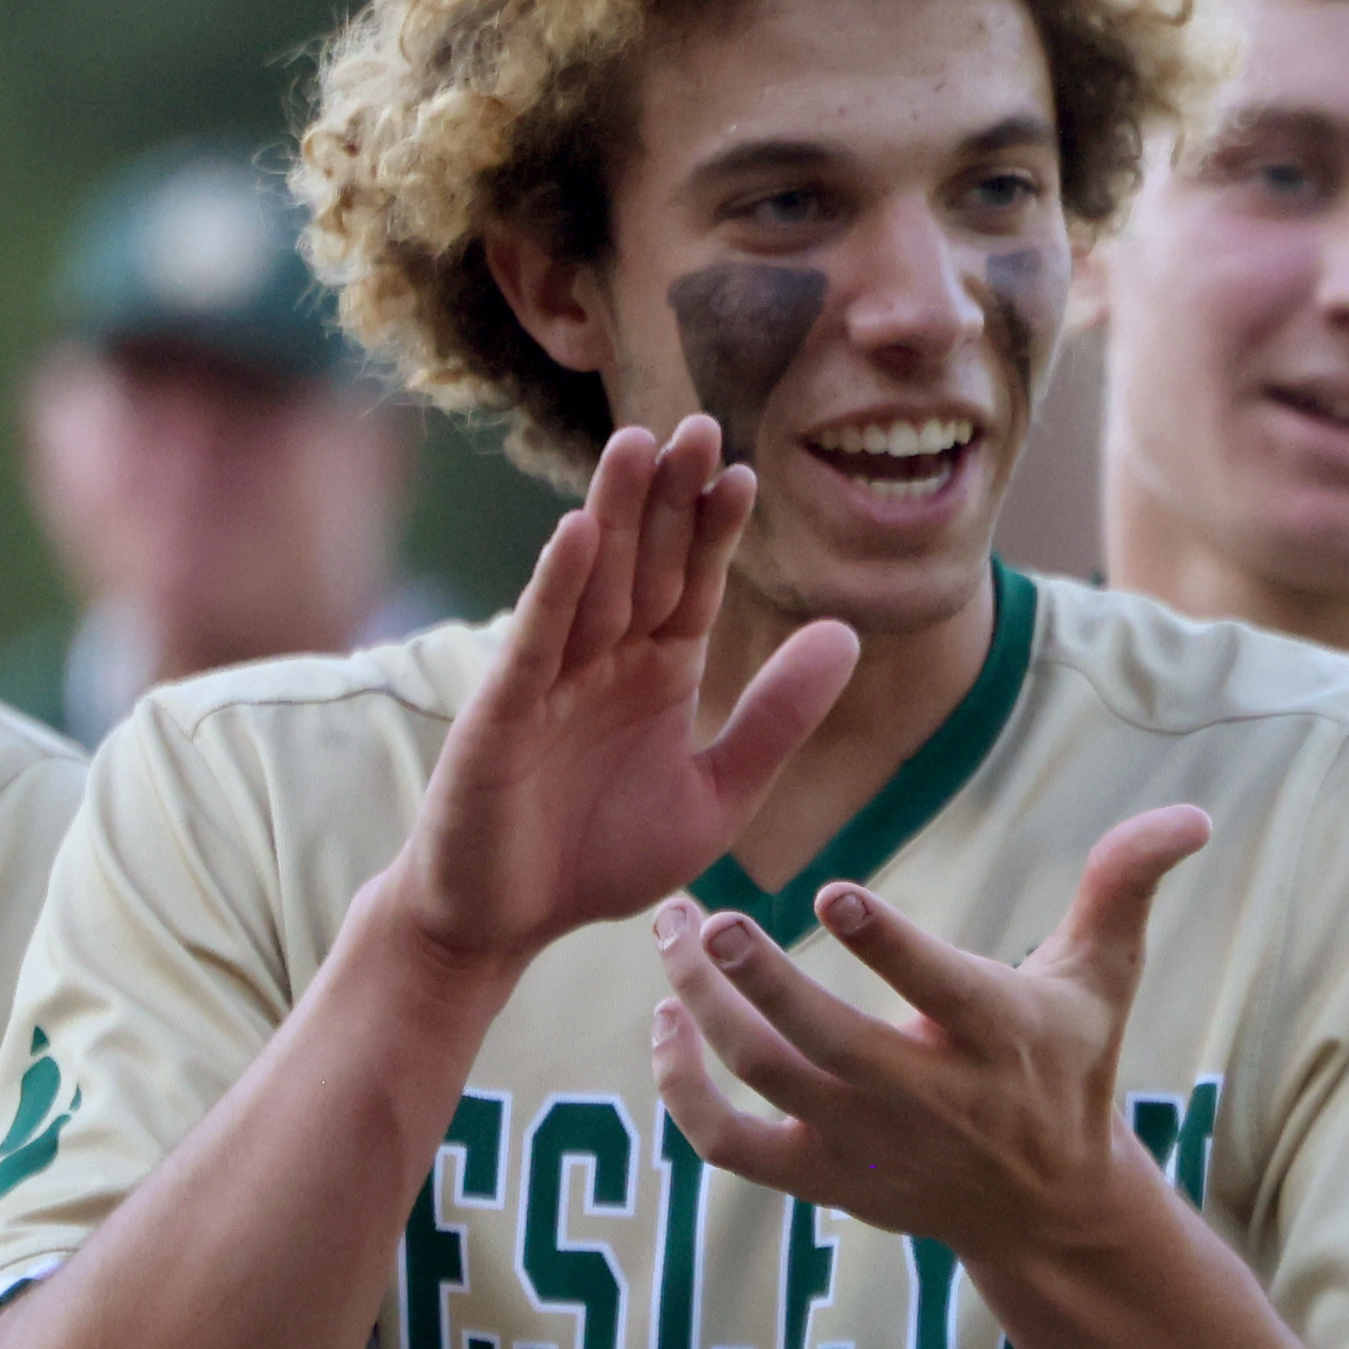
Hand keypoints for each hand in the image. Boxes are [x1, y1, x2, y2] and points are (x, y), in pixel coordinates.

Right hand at [393, 420, 861, 987]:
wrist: (504, 925)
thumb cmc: (598, 859)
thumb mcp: (716, 796)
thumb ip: (776, 721)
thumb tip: (848, 635)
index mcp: (656, 674)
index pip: (695, 586)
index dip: (717, 531)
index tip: (747, 472)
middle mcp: (602, 661)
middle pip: (644, 564)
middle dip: (670, 497)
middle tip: (701, 424)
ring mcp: (547, 679)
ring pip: (590, 582)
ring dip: (613, 514)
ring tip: (639, 443)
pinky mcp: (501, 712)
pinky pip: (533, 639)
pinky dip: (556, 586)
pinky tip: (579, 532)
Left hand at [650, 807, 1212, 1276]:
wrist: (1048, 1207)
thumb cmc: (1069, 1065)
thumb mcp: (1104, 977)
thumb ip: (1125, 885)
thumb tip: (1192, 817)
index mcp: (999, 1036)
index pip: (939, 989)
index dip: (888, 945)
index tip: (834, 893)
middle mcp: (929, 1097)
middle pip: (823, 1043)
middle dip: (757, 981)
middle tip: (704, 916)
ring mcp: (868, 1145)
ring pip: (765, 1080)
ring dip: (705, 1012)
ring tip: (672, 936)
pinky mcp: (824, 1180)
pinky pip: (730, 1146)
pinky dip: (684, 1093)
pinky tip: (666, 1024)